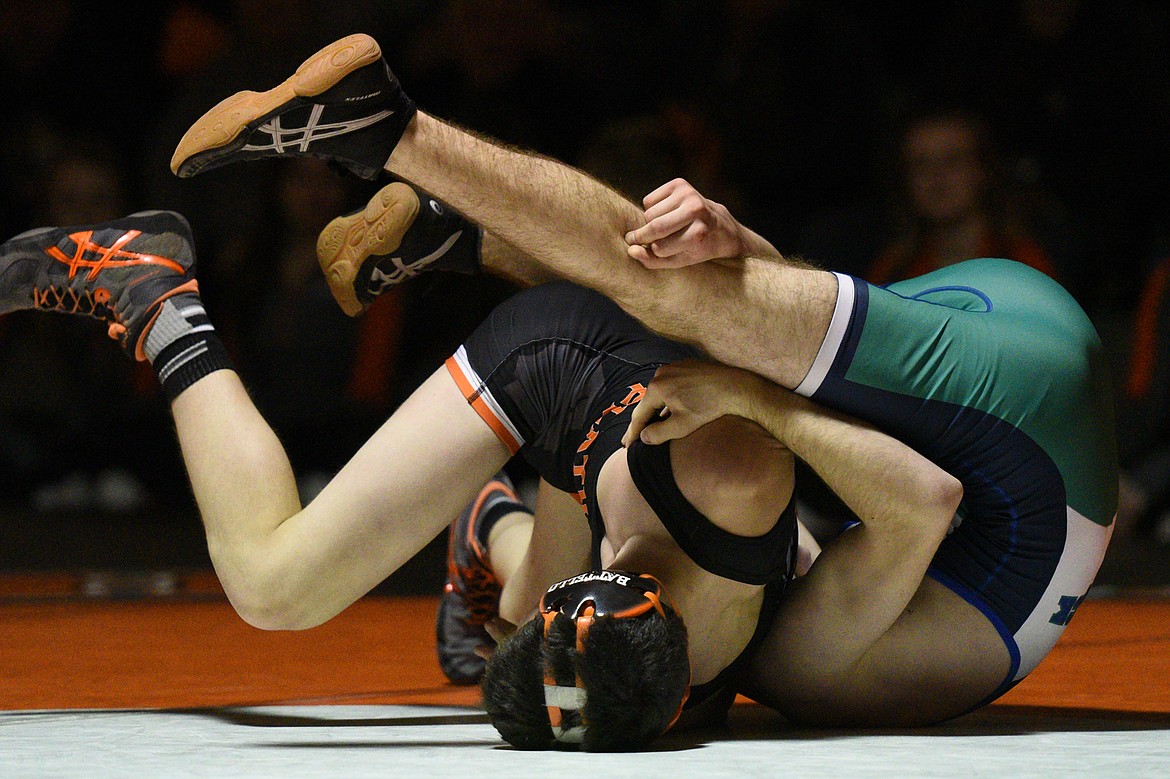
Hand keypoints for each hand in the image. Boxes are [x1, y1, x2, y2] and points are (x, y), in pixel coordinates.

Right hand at [622, 359, 762, 446]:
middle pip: (647, 401)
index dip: (633, 432)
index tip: (628, 445)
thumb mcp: (682, 426)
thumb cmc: (710, 408)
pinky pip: (671, 384)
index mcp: (657, 388)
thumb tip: (643, 437)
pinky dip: (668, 397)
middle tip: (633, 437)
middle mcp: (661, 373)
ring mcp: (674, 367)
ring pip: (659, 392)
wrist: (736, 387)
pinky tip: (670, 408)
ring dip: (655, 408)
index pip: (639, 414)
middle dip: (642, 420)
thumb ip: (658, 433)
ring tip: (650, 424)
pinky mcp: (686, 365)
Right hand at [624, 179, 744, 267]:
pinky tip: (668, 213)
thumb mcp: (679, 261)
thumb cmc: (697, 248)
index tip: (656, 252)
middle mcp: (695, 209)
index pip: (660, 247)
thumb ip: (653, 261)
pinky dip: (652, 209)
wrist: (721, 226)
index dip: (655, 251)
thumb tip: (631, 250)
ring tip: (668, 226)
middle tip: (642, 240)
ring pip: (649, 213)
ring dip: (650, 223)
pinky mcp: (679, 183)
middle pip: (654, 227)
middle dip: (644, 236)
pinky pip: (648, 200)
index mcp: (699, 233)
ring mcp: (688, 193)